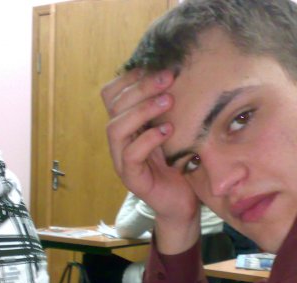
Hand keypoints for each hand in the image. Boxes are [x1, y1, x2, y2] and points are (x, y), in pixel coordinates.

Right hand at [101, 70, 200, 248]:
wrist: (184, 203)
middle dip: (141, 87)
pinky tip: (169, 130)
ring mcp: (122, 160)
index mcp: (128, 125)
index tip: (156, 66)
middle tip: (168, 78)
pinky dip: (148, 139)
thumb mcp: (177, 128)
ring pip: (115, 128)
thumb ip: (169, 106)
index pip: (112, 94)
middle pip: (114, 105)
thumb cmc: (181, 163)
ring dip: (142, 110)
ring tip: (168, 101)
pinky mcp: (132, 179)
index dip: (130, 77)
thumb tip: (180, 70)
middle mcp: (120, 141)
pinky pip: (131, 155)